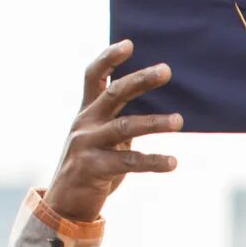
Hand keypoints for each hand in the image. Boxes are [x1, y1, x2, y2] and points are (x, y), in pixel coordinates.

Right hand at [45, 41, 181, 223]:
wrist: (66, 203)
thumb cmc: (93, 165)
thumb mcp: (104, 137)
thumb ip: (120, 119)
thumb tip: (157, 103)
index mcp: (87, 111)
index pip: (93, 76)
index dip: (109, 58)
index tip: (129, 43)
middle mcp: (85, 123)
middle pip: (114, 94)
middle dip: (140, 80)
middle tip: (166, 70)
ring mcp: (87, 144)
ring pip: (125, 127)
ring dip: (155, 122)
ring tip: (180, 120)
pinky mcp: (94, 167)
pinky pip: (129, 162)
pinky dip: (153, 162)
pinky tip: (173, 162)